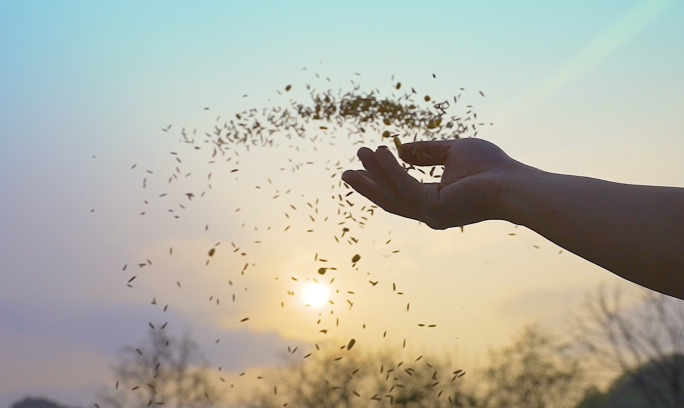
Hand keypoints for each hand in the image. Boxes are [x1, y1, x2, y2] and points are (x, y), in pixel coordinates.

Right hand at [341, 138, 522, 229]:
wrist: (512, 183)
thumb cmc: (491, 168)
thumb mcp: (453, 151)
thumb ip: (427, 152)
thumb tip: (401, 149)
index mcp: (434, 202)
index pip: (400, 193)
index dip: (380, 181)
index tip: (363, 166)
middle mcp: (429, 213)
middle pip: (389, 200)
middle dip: (367, 186)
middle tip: (345, 173)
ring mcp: (430, 214)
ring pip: (393, 193)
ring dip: (375, 173)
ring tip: (361, 152)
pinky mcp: (433, 208)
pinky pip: (404, 186)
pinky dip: (390, 170)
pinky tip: (380, 153)